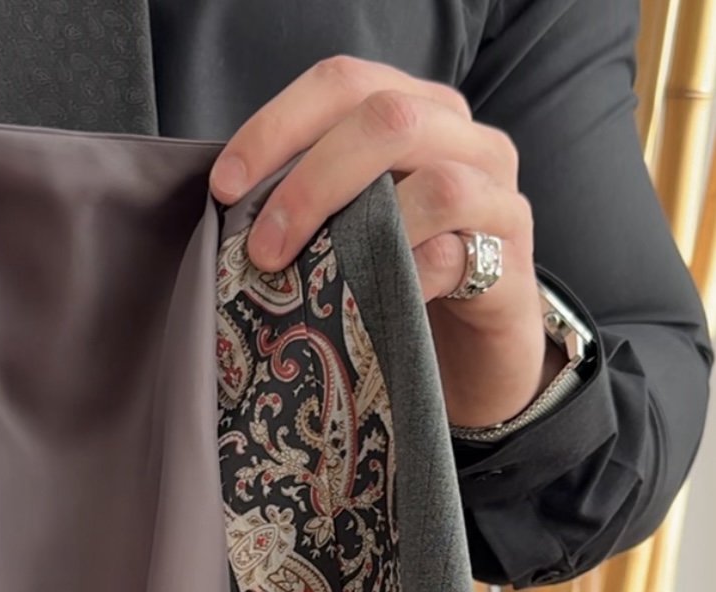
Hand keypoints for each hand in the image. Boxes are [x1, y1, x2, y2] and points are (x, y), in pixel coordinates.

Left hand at [209, 56, 562, 431]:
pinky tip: (369, 302)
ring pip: (436, 184)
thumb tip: (234, 206)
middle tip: (263, 245)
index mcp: (420, 114)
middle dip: (311, 179)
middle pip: (388, 117)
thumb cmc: (400, 286)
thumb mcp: (350, 229)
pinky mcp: (512, 268)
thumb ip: (312, 201)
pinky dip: (406, 277)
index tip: (226, 184)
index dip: (279, 125)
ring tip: (306, 275)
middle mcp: (467, 142)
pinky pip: (458, 258)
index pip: (347, 83)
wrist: (474, 360)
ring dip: (358, 229)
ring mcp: (498, 201)